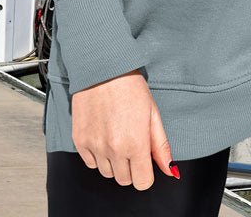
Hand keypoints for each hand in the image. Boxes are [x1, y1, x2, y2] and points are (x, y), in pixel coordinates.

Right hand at [71, 69, 178, 189]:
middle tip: (130, 143)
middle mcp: (114, 149)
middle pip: (124, 180)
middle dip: (130, 167)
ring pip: (107, 173)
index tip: (144, 159)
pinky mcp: (79, 140)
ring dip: (113, 162)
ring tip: (116, 136)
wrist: (102, 68)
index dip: (145, 172)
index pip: (142, 183)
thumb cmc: (130, 87)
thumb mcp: (152, 114)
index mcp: (136, 144)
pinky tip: (102, 134)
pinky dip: (97, 155)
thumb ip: (161, 146)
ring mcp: (94, 146)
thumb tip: (170, 171)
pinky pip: (90, 163)